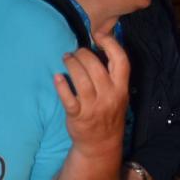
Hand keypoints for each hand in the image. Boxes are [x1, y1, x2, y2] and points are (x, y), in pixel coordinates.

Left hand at [54, 33, 129, 158]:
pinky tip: (57, 77)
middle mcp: (109, 96)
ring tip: (66, 58)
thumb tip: (99, 46)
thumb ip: (112, 75)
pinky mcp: (78, 116)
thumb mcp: (118, 95)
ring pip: (82, 80)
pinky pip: (68, 98)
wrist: (100, 144)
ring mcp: (93, 107)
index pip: (122, 61)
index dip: (111, 44)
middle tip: (75, 52)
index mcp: (121, 88)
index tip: (99, 36)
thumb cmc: (107, 113)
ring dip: (71, 64)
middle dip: (83, 54)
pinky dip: (61, 86)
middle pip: (96, 67)